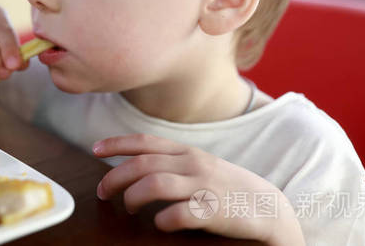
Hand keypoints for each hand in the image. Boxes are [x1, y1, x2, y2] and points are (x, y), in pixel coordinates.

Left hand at [93, 134, 303, 245]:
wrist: (269, 208)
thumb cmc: (226, 188)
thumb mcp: (198, 166)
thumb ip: (171, 162)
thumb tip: (133, 164)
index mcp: (186, 152)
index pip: (144, 141)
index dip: (117, 144)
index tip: (95, 150)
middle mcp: (192, 164)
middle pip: (142, 164)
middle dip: (115, 177)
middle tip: (103, 194)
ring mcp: (203, 186)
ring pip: (155, 184)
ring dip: (134, 197)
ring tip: (130, 208)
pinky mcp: (214, 211)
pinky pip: (180, 213)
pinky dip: (163, 218)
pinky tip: (159, 223)